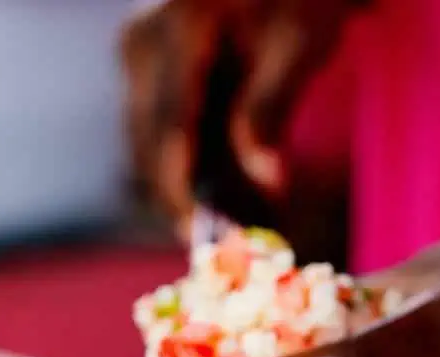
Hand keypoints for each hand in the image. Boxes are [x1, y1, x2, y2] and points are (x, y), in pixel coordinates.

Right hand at [120, 0, 357, 254]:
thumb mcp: (301, 40)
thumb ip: (272, 109)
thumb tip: (265, 180)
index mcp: (178, 28)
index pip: (169, 128)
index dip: (183, 191)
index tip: (204, 238)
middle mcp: (142, 41)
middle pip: (150, 143)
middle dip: (186, 198)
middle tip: (227, 246)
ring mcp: (138, 54)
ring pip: (149, 144)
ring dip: (188, 187)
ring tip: (236, 225)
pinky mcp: (146, 68)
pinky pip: (159, 131)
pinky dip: (190, 165)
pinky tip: (229, 194)